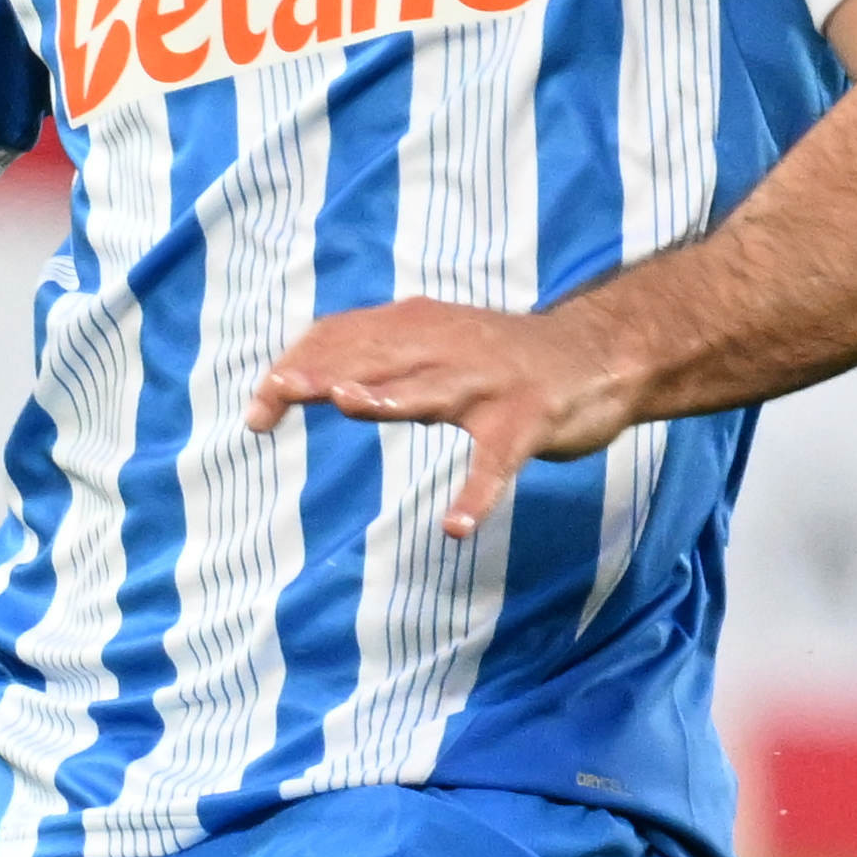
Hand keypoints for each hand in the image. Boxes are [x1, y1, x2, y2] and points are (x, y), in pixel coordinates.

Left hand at [242, 298, 626, 535]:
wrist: (599, 356)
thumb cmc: (499, 359)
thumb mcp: (432, 345)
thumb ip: (376, 359)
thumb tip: (302, 378)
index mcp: (417, 329)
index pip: (342, 338)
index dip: (298, 366)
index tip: (257, 409)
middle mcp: (447, 349)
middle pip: (375, 357)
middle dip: (324, 373)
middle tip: (275, 392)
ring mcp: (488, 385)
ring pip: (431, 391)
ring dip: (390, 396)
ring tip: (349, 403)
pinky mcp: (528, 423)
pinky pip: (497, 464)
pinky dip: (477, 493)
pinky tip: (455, 526)